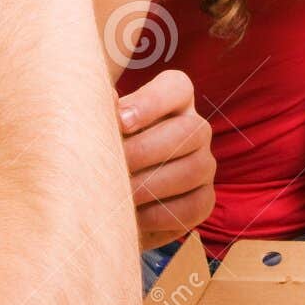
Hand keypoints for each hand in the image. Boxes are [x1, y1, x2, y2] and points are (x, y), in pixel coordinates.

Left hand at [117, 69, 215, 248]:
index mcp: (173, 100)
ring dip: (152, 184)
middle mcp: (195, 129)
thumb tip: (109, 100)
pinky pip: (193, 206)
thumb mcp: (101, 128)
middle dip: (146, 150)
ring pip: (194, 169)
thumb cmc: (103, 150)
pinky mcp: (203, 200)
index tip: (120, 121)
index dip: (151, 102)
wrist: (108, 199)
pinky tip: (133, 216)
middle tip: (113, 166)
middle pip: (189, 130)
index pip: (177, 87)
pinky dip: (160, 214)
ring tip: (119, 194)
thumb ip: (104, 112)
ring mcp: (204, 164)